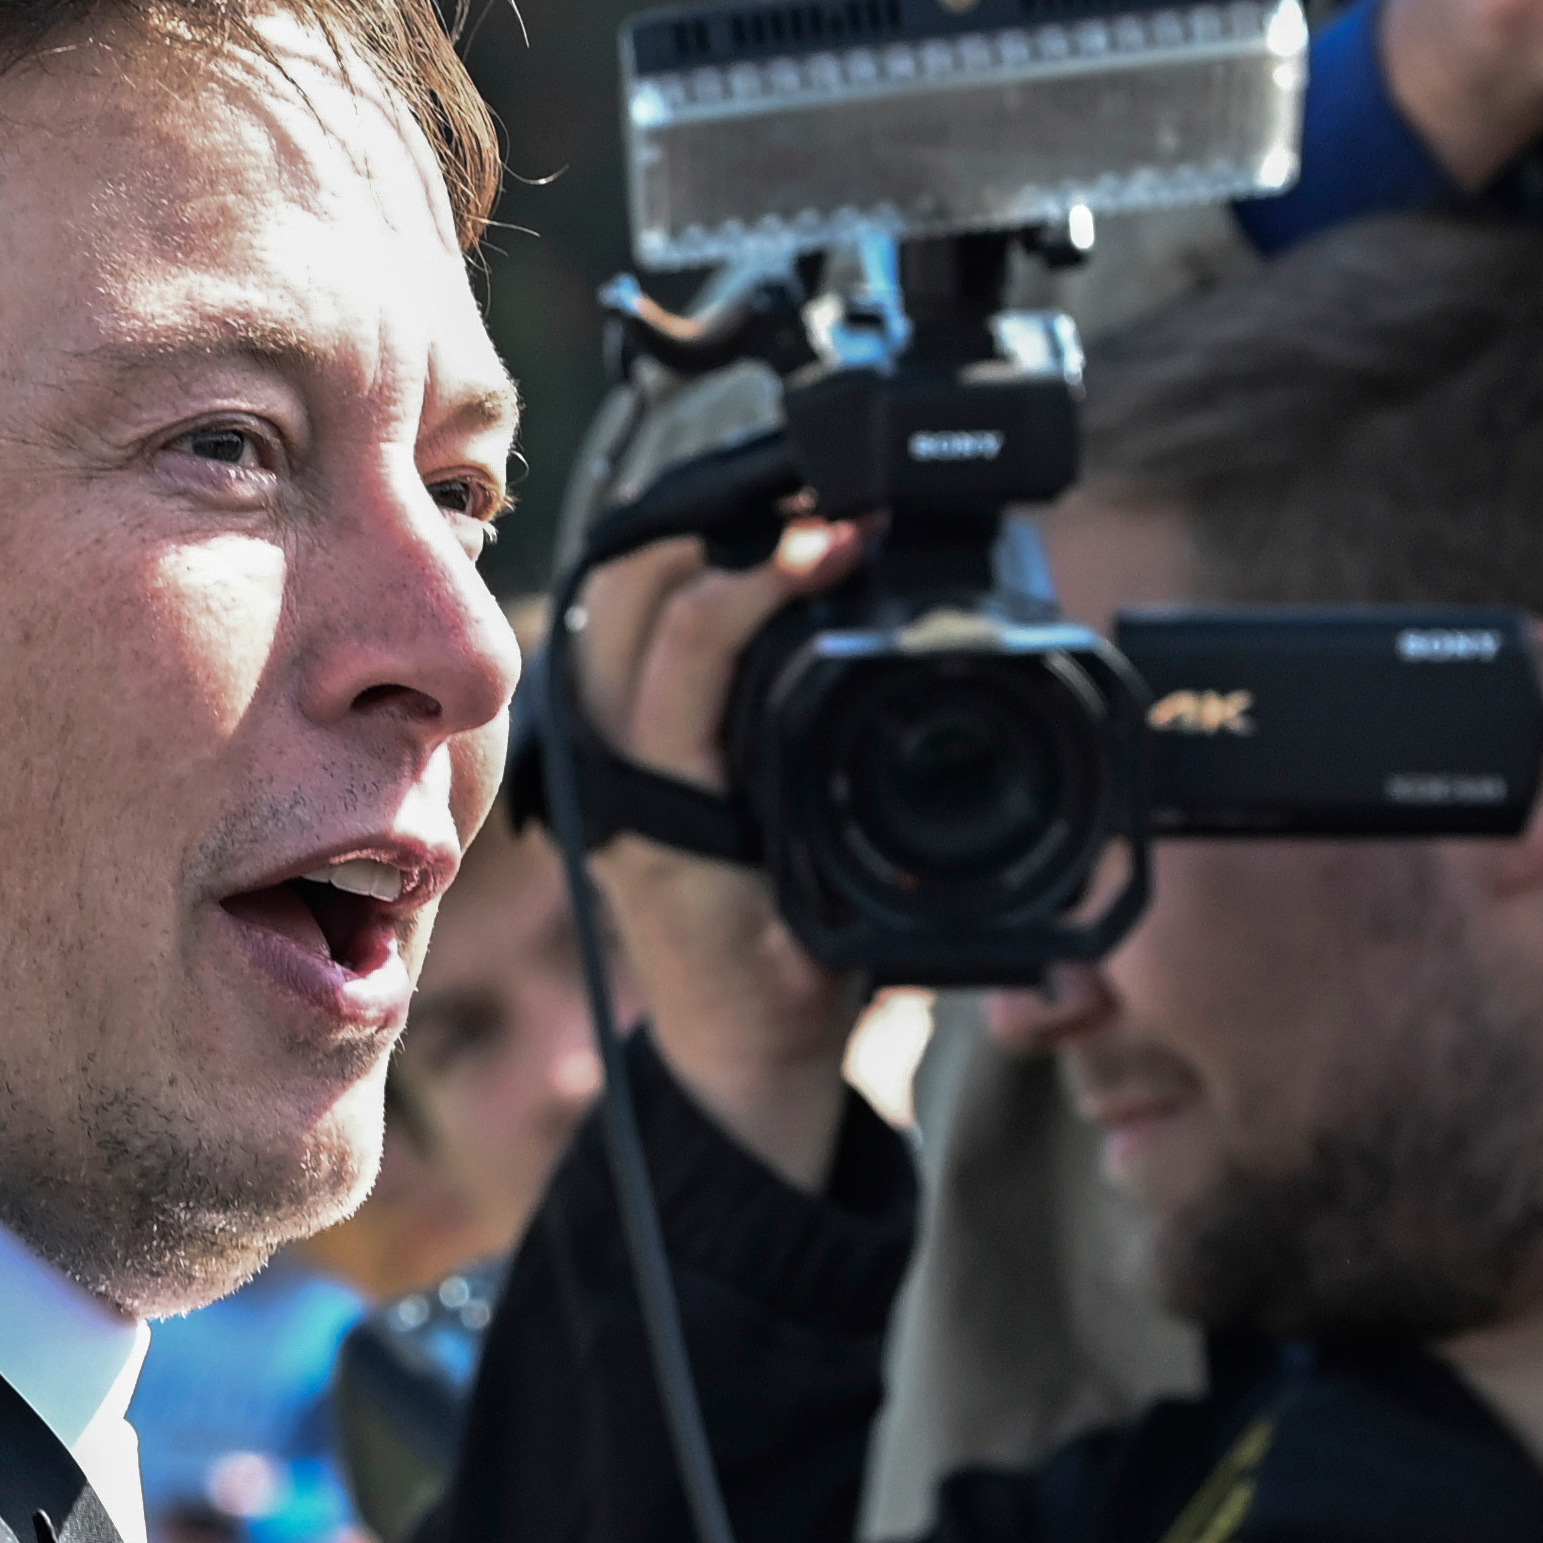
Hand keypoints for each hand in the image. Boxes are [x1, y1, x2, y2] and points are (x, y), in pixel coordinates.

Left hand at [565, 518, 872, 1185]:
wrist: (734, 1047)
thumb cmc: (792, 990)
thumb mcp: (844, 930)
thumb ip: (871, 861)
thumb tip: (937, 773)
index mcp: (656, 807)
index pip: (692, 642)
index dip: (769, 573)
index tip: (846, 534)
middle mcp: (612, 766)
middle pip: (630, 586)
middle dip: (721, 516)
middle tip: (823, 495)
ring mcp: (605, 746)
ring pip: (619, 595)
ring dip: (698, 534)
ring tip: (791, 504)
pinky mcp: (620, 738)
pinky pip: (631, 626)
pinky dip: (686, 574)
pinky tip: (750, 550)